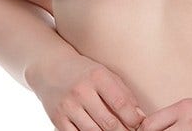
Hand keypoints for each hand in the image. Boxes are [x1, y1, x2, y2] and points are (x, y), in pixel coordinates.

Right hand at [28, 52, 145, 129]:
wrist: (51, 68)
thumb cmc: (85, 72)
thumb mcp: (105, 74)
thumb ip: (124, 93)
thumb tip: (140, 116)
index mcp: (97, 76)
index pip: (120, 103)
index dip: (133, 118)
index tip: (139, 124)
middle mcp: (82, 91)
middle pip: (108, 122)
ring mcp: (68, 106)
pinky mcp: (57, 119)